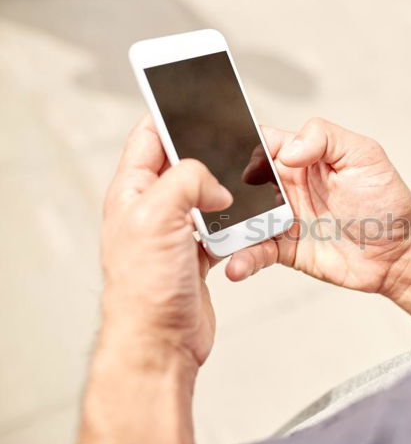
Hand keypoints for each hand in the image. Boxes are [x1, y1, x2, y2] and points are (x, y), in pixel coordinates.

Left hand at [99, 115, 231, 364]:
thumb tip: (215, 185)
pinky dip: (235, 228)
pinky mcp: (196, 254)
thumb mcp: (158, 216)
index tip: (198, 102)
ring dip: (227, 197)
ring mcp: (174, 232)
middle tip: (234, 150)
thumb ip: (187, 181)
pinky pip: (221, 229)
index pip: (149, 137)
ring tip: (244, 195)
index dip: (171, 116)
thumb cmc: (146, 287)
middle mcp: (152, 208)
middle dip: (211, 157)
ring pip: (207, 198)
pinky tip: (243, 230)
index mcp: (133, 190)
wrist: (161, 340)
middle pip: (185, 166)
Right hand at [229, 118, 410, 332]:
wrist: (400, 252)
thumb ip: (325, 138)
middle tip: (199, 197)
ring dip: (225, 226)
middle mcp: (287, 186)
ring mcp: (284, 218)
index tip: (215, 148)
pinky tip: (236, 264)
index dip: (237, 142)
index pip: (261, 142)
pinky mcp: (286, 249)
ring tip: (212, 236)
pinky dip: (243, 258)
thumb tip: (287, 149)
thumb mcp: (365, 155)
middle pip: (240, 181)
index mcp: (303, 157)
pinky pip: (256, 251)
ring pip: (242, 219)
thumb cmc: (387, 200)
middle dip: (219, 188)